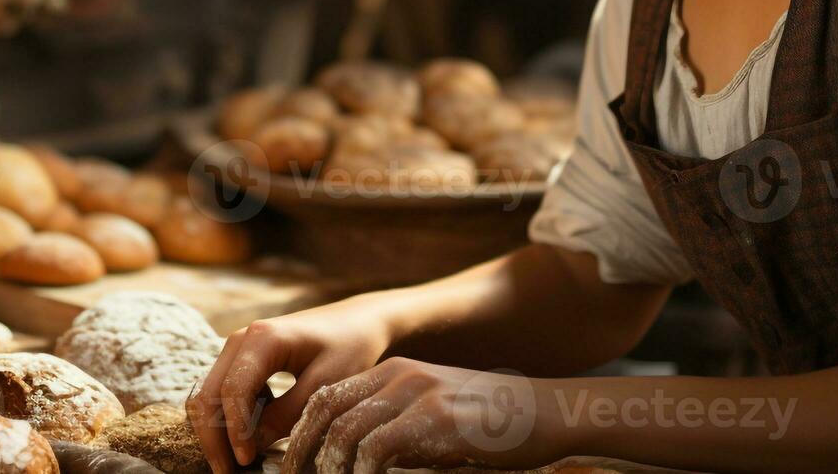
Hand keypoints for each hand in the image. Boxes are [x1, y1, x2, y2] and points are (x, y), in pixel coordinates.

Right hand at [188, 301, 393, 473]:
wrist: (356, 321)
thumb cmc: (349, 347)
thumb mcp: (326, 384)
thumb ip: (288, 414)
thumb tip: (251, 445)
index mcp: (262, 339)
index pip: (233, 390)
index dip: (234, 431)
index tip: (245, 462)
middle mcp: (241, 340)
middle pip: (208, 393)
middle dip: (214, 437)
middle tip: (226, 473)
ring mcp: (238, 348)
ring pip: (208, 394)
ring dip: (216, 430)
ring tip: (234, 463)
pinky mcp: (242, 360)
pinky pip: (222, 392)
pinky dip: (227, 419)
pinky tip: (249, 439)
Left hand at [278, 358, 564, 473]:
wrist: (547, 412)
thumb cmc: (493, 426)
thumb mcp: (435, 418)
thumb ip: (397, 429)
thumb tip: (357, 463)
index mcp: (394, 374)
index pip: (327, 399)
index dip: (301, 436)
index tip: (290, 468)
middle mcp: (398, 377)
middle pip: (324, 410)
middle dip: (300, 452)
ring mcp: (416, 394)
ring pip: (343, 431)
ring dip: (326, 468)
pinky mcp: (435, 419)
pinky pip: (376, 449)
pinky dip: (359, 473)